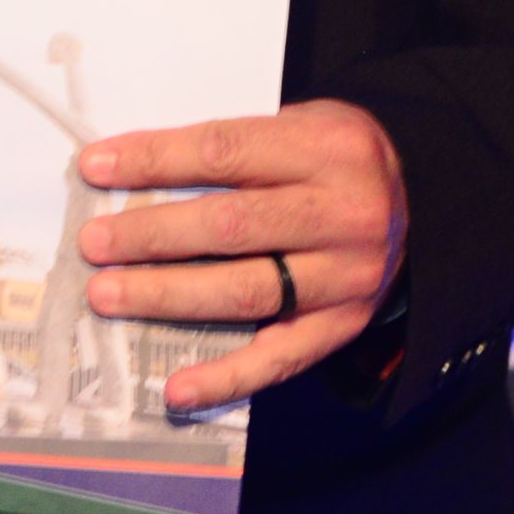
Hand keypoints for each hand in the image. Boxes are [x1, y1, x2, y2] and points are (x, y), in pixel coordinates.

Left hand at [75, 98, 408, 413]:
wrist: (419, 205)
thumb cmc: (332, 159)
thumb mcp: (300, 124)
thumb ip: (233, 147)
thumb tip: (130, 175)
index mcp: (326, 148)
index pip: (224, 151)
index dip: (155, 160)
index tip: (96, 167)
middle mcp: (342, 214)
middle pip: (229, 227)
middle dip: (150, 236)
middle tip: (94, 244)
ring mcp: (345, 278)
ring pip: (244, 292)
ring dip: (168, 296)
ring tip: (109, 295)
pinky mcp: (342, 327)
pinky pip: (279, 360)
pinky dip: (224, 378)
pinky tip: (175, 389)